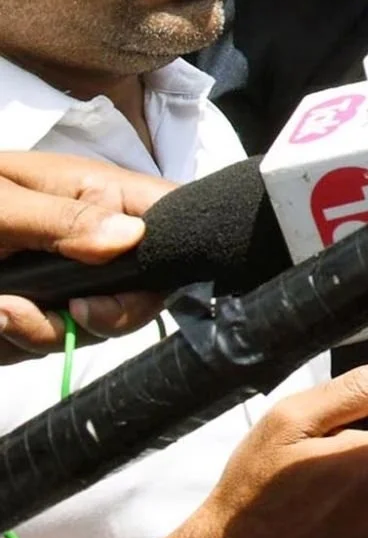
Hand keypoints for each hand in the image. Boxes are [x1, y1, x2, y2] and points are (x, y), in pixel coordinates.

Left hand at [0, 152, 171, 363]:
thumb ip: (61, 218)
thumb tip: (132, 236)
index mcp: (96, 195)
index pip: (174, 218)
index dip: (179, 252)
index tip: (135, 283)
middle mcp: (92, 239)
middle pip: (144, 291)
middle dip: (107, 314)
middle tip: (72, 311)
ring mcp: (63, 278)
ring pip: (93, 327)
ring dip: (45, 331)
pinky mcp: (32, 311)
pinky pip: (46, 343)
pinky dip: (18, 341)